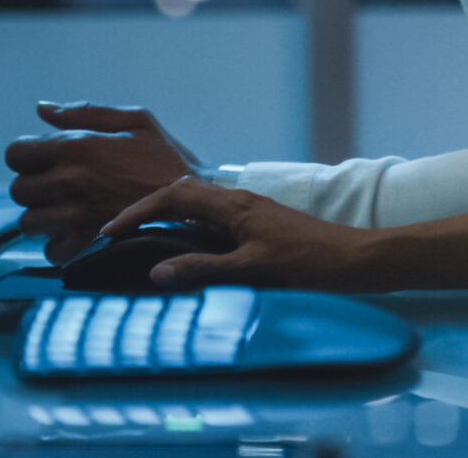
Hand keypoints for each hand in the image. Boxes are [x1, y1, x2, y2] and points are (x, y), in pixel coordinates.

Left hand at [3, 102, 203, 264]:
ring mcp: (76, 216)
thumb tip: (43, 109)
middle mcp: (69, 181)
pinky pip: (51, 251)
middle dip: (33, 187)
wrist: (198, 205)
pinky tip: (78, 233)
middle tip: (57, 186)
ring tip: (67, 210)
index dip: (25, 156)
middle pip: (19, 190)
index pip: (16, 153)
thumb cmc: (168, 160)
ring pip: (29, 222)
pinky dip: (59, 244)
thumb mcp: (136, 122)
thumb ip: (85, 112)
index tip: (42, 160)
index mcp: (77, 146)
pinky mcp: (87, 246)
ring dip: (43, 217)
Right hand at [103, 177, 380, 290]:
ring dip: (169, 217)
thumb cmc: (310, 263)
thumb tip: (157, 272)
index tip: (111, 229)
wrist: (356, 261)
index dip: (139, 211)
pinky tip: (189, 249)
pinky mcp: (261, 227)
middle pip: (183, 194)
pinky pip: (214, 220)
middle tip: (120, 232)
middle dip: (148, 209)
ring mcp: (252, 213)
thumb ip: (204, 271)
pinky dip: (191, 229)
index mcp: (234, 205)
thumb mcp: (253, 270)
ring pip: (199, 206)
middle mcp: (240, 202)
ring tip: (144, 238)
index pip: (174, 197)